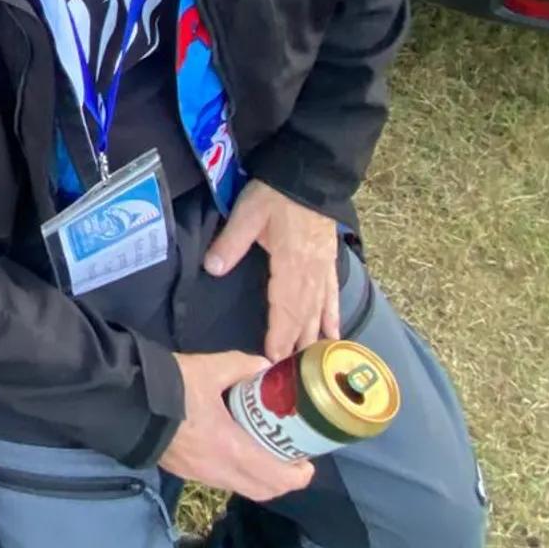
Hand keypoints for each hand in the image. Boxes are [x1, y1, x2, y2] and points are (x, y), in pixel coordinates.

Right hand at [159, 349, 313, 499]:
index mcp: (231, 450)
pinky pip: (223, 481)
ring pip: (242, 488)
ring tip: (267, 453)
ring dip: (261, 478)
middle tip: (292, 459)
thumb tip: (264, 366)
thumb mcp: (209, 368)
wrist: (123, 403)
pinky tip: (236, 449)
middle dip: (283, 480)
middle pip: (263, 491)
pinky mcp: (185, 472)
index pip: (275, 478)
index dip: (298, 476)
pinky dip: (239, 473)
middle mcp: (219, 471)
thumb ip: (241, 365)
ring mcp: (200, 475)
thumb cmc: (170, 389)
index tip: (308, 463)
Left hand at [204, 179, 339, 362]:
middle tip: (291, 373)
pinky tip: (335, 335)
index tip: (274, 359)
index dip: (279, 335)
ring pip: (320, 310)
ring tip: (314, 364)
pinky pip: (333, 295)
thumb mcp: (248, 213)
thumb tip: (213, 269)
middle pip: (304, 315)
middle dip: (296, 344)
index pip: (284, 307)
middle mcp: (311, 272)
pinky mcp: (329, 262)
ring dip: (315, 336)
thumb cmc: (276, 193)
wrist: (310, 174)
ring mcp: (323, 268)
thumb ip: (231, 243)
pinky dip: (334, 316)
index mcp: (290, 263)